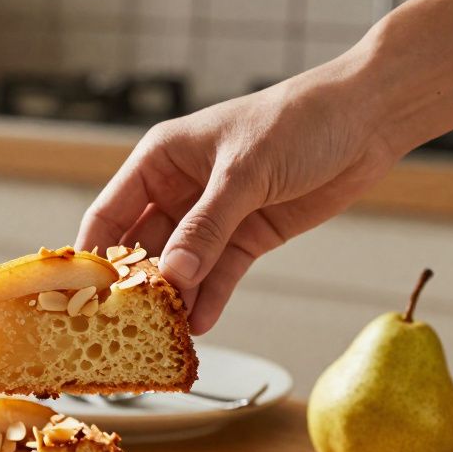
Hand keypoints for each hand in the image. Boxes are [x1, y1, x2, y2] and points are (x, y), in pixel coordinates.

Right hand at [76, 64, 397, 334]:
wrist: (369, 118)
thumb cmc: (300, 119)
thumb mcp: (245, 171)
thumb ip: (207, 227)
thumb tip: (174, 274)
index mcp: (161, 160)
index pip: (110, 213)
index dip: (95, 255)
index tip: (83, 294)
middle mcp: (178, 190)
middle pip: (142, 247)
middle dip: (136, 285)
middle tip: (125, 323)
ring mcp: (212, 217)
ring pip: (181, 267)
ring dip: (174, 298)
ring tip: (164, 333)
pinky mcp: (246, 236)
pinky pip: (219, 274)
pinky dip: (210, 298)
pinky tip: (200, 323)